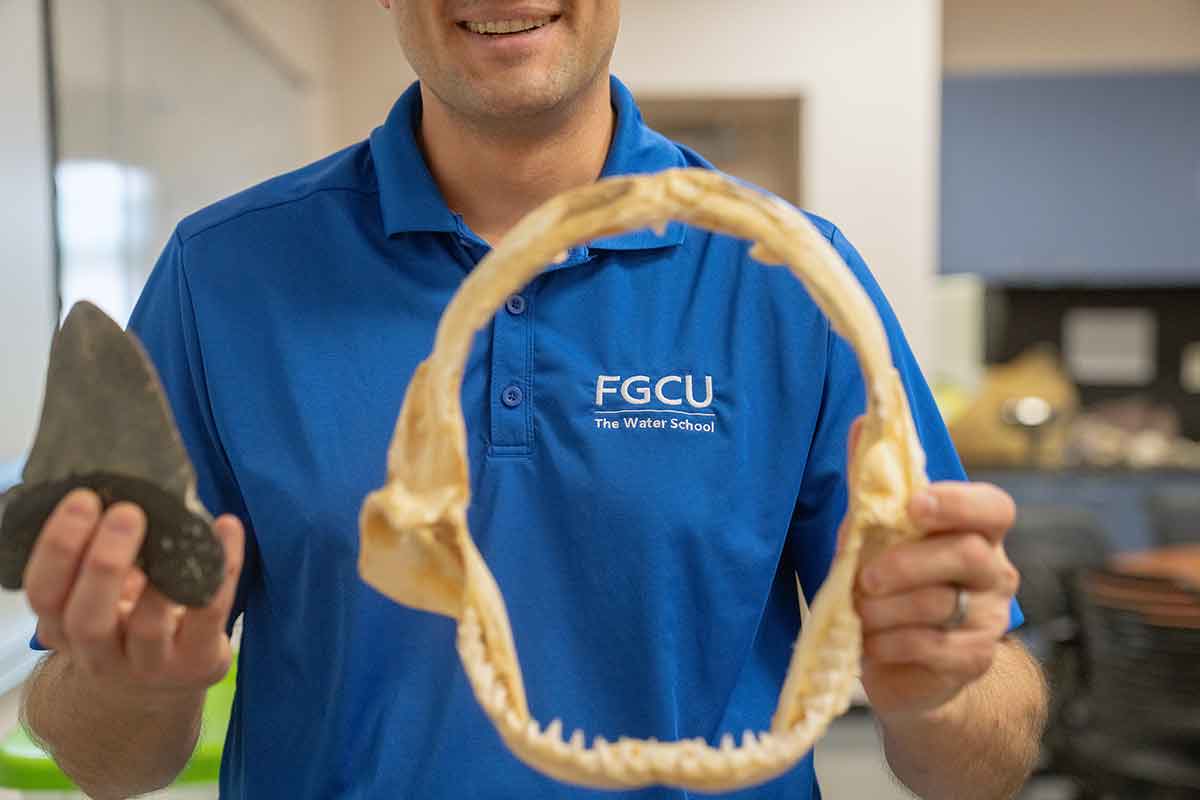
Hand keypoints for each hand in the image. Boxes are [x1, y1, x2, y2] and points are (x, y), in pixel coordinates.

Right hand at [24, 489, 243, 696]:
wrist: (163, 684)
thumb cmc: (127, 620)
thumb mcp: (101, 595)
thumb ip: (98, 555)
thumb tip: (120, 487)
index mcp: (64, 626)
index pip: (45, 594)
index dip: (58, 549)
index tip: (84, 499)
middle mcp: (98, 653)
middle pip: (87, 619)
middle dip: (103, 563)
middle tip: (126, 512)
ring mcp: (149, 665)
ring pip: (148, 628)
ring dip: (160, 580)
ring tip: (171, 531)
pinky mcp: (197, 662)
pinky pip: (210, 614)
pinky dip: (222, 569)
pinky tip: (226, 527)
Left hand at [848, 428, 1019, 716]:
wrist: (906, 663)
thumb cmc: (892, 583)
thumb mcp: (877, 532)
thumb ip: (873, 484)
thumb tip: (861, 422)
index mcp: (977, 530)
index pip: (993, 507)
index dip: (958, 503)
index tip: (915, 506)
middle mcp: (995, 570)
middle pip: (968, 554)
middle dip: (906, 563)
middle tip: (864, 576)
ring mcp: (989, 617)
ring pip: (942, 604)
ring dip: (886, 608)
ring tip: (859, 611)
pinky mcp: (974, 658)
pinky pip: (934, 646)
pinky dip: (891, 642)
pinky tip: (871, 641)